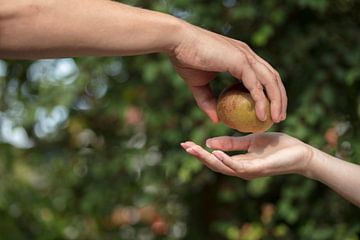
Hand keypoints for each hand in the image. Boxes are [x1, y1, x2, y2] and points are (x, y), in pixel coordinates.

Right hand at [170, 23, 286, 122]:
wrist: (177, 42)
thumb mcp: (199, 85)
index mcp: (240, 57)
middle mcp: (247, 55)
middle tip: (278, 117)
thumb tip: (216, 120)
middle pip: (272, 78)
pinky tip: (262, 115)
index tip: (269, 109)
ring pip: (270, 81)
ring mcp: (245, 56)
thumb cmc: (185, 59)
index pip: (263, 75)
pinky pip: (255, 84)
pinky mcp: (240, 60)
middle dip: (279, 98)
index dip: (270, 92)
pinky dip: (261, 100)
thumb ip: (208, 102)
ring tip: (276, 119)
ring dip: (276, 101)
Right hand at [180, 133, 311, 178]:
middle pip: (214, 165)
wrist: (300, 153)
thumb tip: (209, 141)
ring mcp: (249, 171)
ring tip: (193, 148)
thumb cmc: (277, 147)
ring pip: (223, 167)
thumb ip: (231, 142)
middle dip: (198, 156)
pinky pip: (238, 166)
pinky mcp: (258, 169)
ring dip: (206, 158)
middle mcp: (241, 170)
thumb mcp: (250, 140)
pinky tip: (215, 152)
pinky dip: (225, 160)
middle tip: (184, 145)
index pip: (215, 158)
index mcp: (239, 162)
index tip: (185, 143)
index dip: (200, 152)